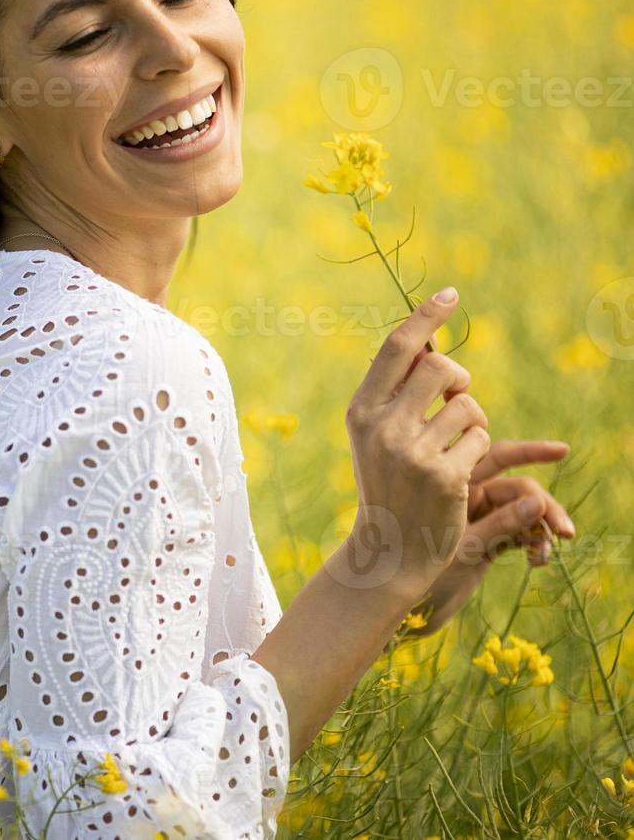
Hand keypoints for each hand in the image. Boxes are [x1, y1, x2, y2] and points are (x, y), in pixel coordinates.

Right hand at [344, 287, 489, 593]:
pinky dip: (478, 450)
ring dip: (472, 421)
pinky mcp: (443, 475)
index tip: (451, 294)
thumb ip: (396, 393)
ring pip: (468, 404)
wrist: (387, 549)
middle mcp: (381, 426)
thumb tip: (427, 340)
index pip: (397, 348)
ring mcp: (411, 451)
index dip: (425, 316)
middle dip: (459, 380)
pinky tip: (459, 473)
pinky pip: (481, 437)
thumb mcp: (376, 437)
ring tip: (456, 446)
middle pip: (441, 367)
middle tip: (457, 400)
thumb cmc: (387, 486)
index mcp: (361, 411)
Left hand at [401, 438, 575, 638]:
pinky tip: (537, 560)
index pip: (496, 456)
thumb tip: (539, 502)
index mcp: (451, 480)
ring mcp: (478, 515)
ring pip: (525, 512)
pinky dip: (534, 543)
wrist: (399, 596)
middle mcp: (466, 494)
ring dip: (542, 530)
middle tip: (566, 531)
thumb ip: (498, 526)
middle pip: (519, 488)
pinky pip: (522, 532)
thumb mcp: (461, 547)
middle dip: (545, 506)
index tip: (563, 451)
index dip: (531, 451)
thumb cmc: (417, 569)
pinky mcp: (488, 538)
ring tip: (545, 554)